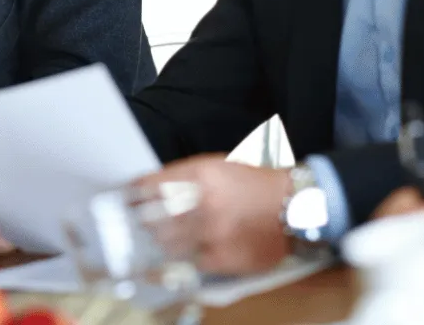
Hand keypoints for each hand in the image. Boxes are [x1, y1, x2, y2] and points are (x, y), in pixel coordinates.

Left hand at [134, 154, 292, 274]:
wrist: (296, 205)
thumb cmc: (257, 181)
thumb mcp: (220, 164)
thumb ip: (189, 176)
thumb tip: (157, 186)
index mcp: (201, 175)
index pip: (150, 186)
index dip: (134, 193)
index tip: (127, 197)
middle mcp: (203, 204)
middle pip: (152, 216)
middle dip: (142, 218)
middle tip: (136, 219)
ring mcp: (211, 233)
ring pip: (166, 241)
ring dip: (160, 238)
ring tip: (159, 236)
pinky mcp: (221, 257)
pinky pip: (189, 260)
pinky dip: (185, 255)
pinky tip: (185, 250)